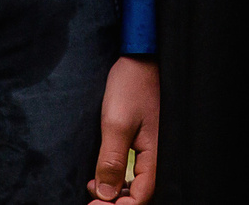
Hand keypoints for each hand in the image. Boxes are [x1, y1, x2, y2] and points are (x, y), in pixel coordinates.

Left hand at [87, 56, 157, 202]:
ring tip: (93, 188)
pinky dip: (119, 179)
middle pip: (139, 194)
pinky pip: (134, 171)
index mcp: (156, 156)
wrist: (140, 58)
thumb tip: (105, 194)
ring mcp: (151, 149)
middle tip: (91, 198)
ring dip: (116, 192)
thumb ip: (112, 161)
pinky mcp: (144, 142)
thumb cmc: (131, 85)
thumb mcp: (116, 123)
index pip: (140, 197)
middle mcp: (157, 156)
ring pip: (136, 184)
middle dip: (116, 202)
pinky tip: (102, 175)